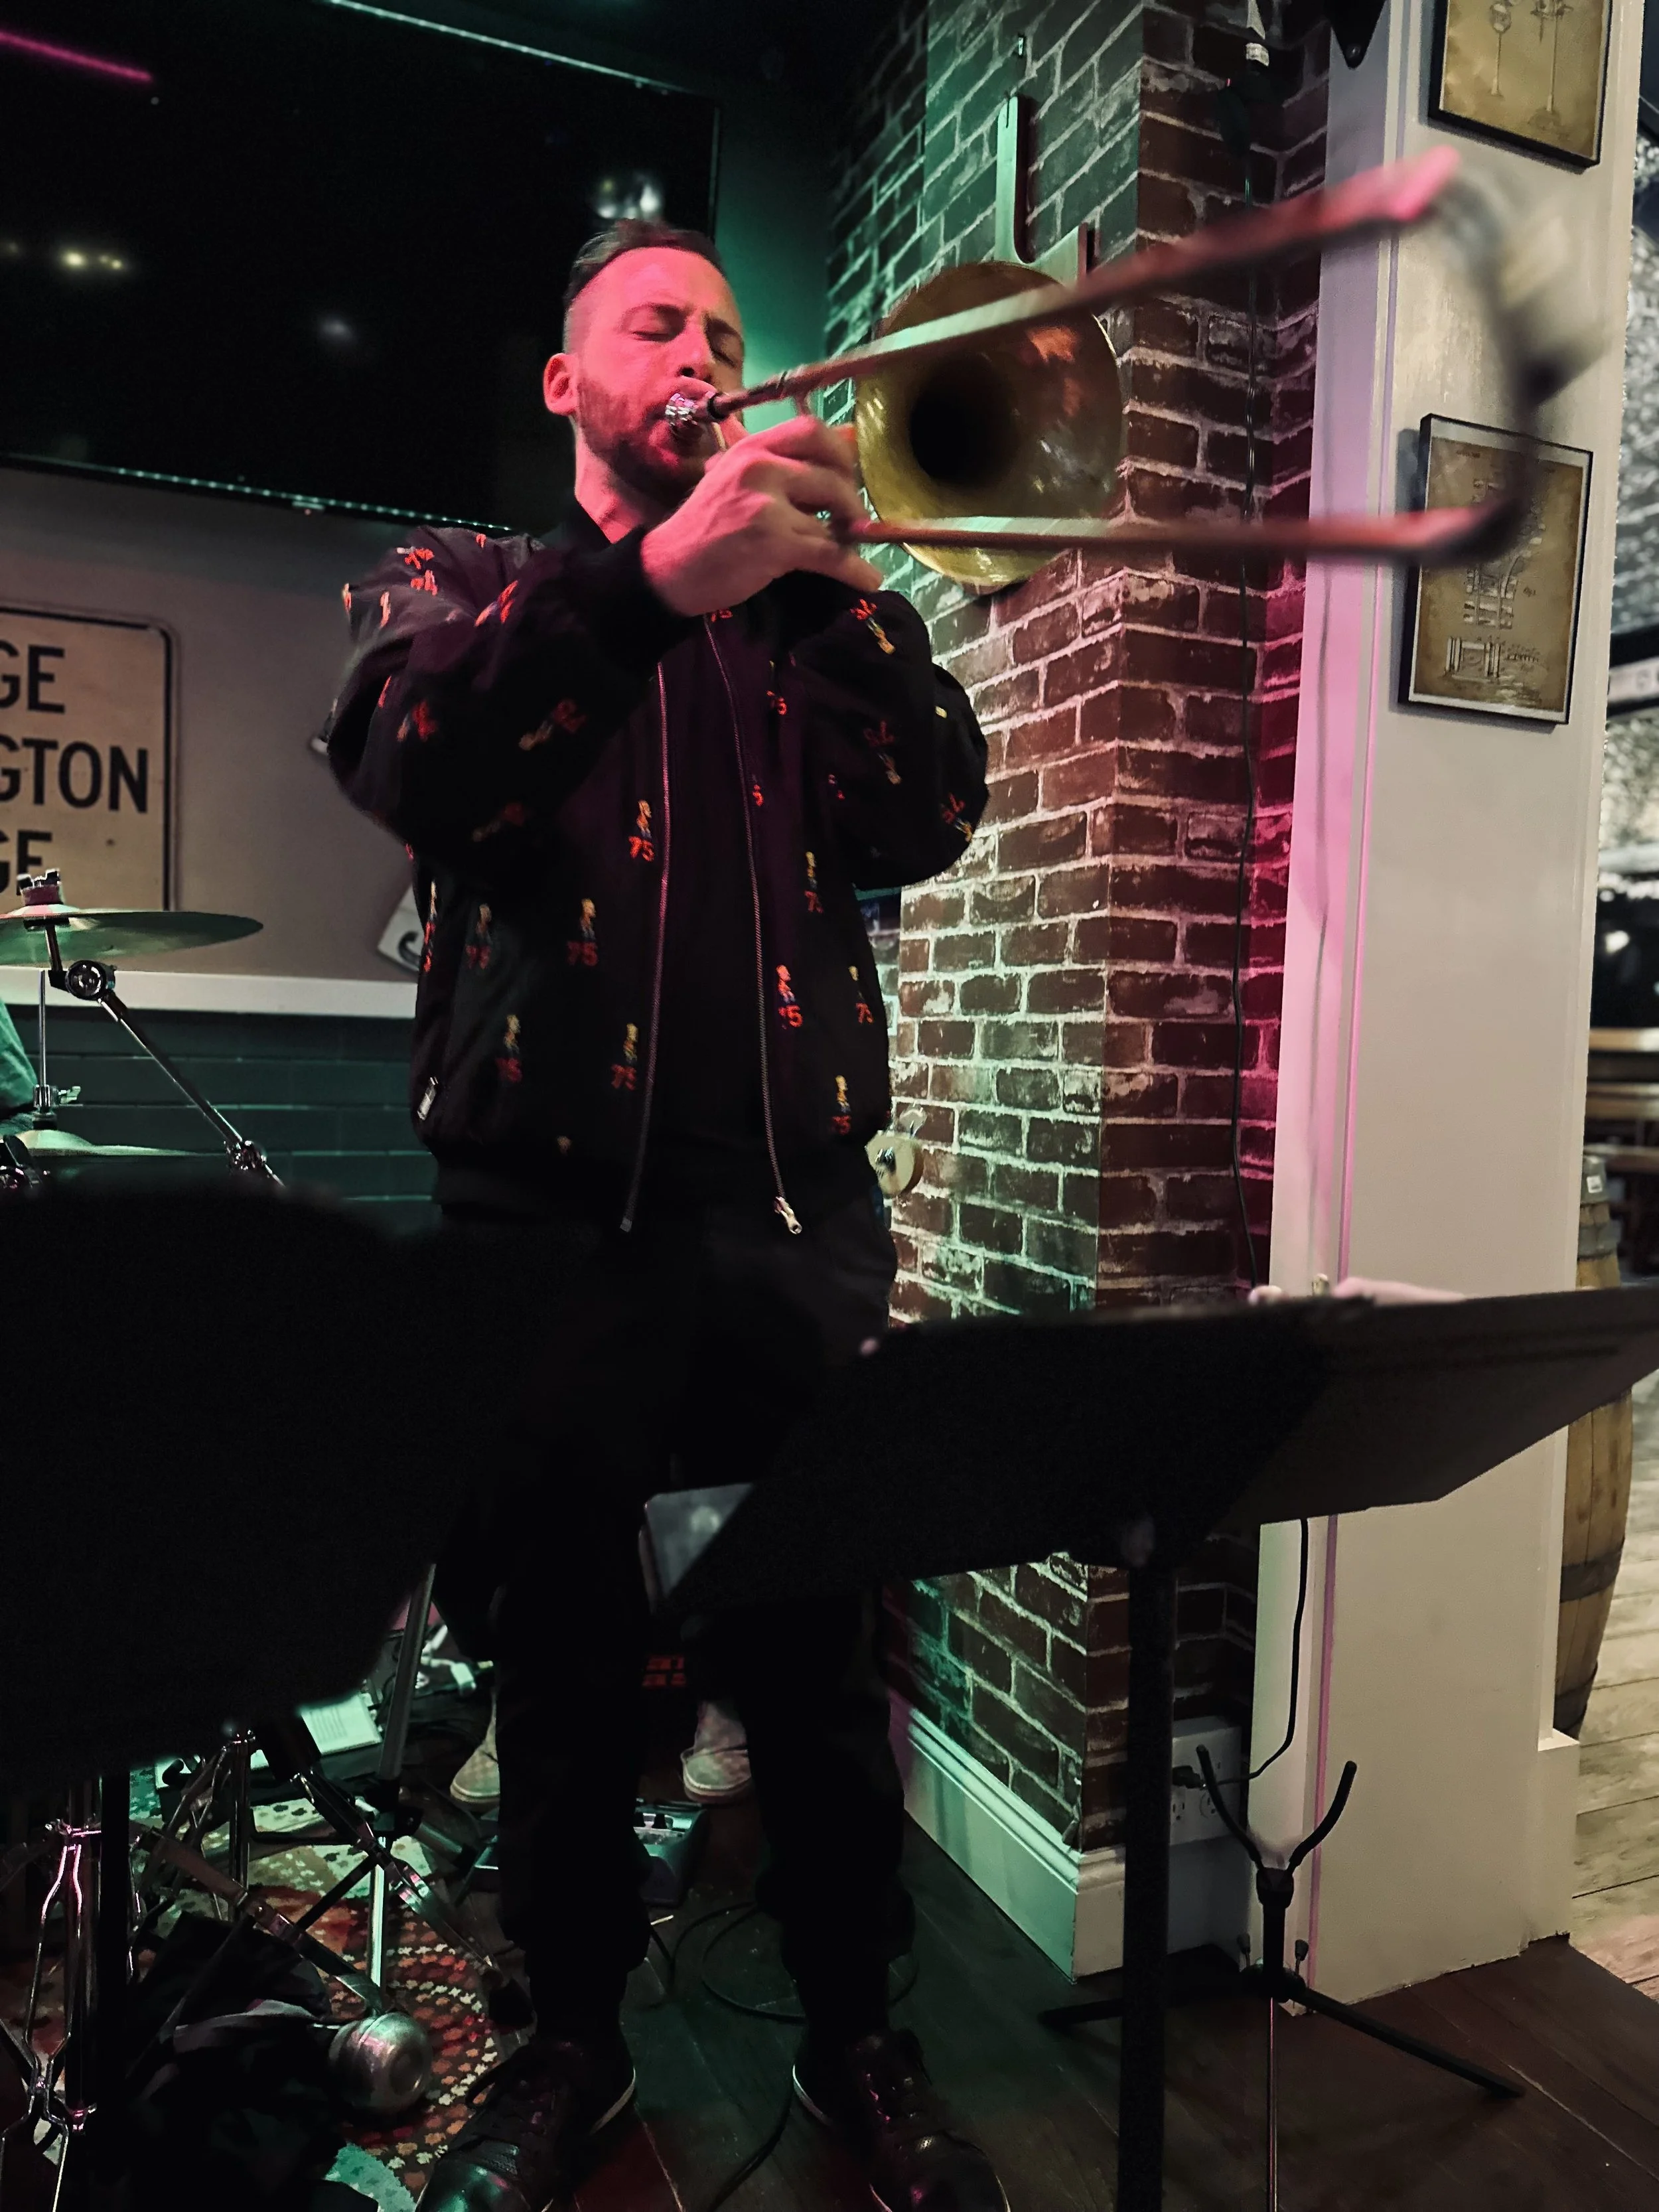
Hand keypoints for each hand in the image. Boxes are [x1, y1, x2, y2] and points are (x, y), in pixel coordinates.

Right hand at [640, 413, 883, 615]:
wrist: (670, 568)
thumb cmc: (706, 527)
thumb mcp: (734, 479)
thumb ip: (778, 466)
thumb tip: (841, 445)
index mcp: (751, 449)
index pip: (810, 430)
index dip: (841, 452)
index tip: (848, 475)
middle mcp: (759, 468)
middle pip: (831, 474)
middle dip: (851, 500)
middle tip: (853, 520)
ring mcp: (765, 506)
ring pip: (831, 517)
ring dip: (850, 537)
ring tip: (852, 549)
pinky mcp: (772, 544)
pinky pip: (828, 554)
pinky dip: (853, 569)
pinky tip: (868, 579)